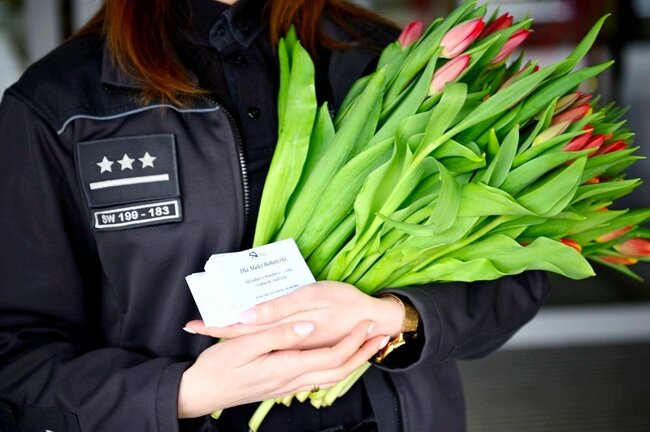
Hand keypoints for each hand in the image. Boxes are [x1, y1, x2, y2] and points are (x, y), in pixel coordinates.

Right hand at [178, 320, 388, 417]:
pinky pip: (316, 378)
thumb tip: (307, 327)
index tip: (366, 324)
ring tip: (366, 346)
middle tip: (380, 336)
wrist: (200, 394)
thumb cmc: (217, 369)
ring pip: (329, 377)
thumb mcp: (244, 347)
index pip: (331, 357)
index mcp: (285, 368)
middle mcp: (291, 381)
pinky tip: (334, 358)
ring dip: (352, 361)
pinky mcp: (280, 385)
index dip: (353, 341)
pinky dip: (333, 367)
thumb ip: (278, 335)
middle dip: (363, 353)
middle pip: (338, 370)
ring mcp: (286, 386)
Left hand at [184, 281, 404, 349]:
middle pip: (245, 340)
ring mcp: (292, 352)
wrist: (375, 320)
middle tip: (194, 327)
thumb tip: (247, 316)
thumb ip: (277, 310)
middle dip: (218, 335)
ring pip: (256, 345)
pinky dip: (257, 342)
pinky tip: (248, 336)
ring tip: (211, 331)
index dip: (219, 328)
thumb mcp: (311, 298)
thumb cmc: (345, 303)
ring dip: (233, 339)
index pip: (243, 332)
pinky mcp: (300, 352)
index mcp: (285, 334)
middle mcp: (284, 347)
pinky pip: (271, 348)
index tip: (195, 324)